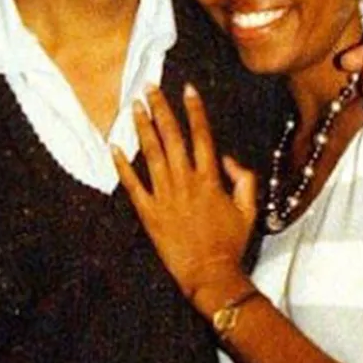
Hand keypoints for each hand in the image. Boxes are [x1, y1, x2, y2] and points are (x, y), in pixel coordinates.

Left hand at [112, 84, 255, 301]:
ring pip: (151, 154)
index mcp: (210, 179)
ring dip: (142, 128)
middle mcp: (186, 182)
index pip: (201, 135)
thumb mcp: (248, 209)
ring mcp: (165, 196)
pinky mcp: (148, 213)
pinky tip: (114, 147)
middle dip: (161, 109)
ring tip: (133, 107)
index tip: (187, 89)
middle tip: (150, 88)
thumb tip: (227, 159)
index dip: (194, 110)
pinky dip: (123, 165)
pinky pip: (133, 185)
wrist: (210, 274)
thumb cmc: (230, 244)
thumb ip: (243, 179)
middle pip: (172, 137)